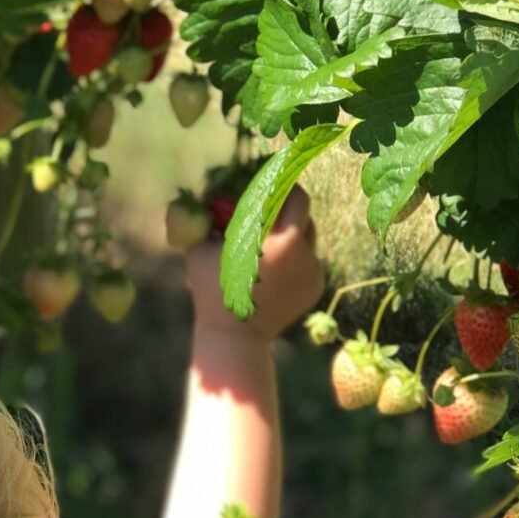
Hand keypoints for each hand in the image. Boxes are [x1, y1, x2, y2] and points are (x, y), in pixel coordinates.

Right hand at [185, 186, 322, 340]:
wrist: (235, 339)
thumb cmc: (212, 292)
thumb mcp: (201, 251)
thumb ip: (208, 219)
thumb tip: (210, 195)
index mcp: (279, 239)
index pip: (294, 196)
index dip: (284, 184)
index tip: (272, 179)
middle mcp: (303, 252)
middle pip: (304, 211)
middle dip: (288, 204)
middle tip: (271, 203)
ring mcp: (313, 270)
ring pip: (309, 235)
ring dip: (291, 229)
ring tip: (268, 239)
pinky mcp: (316, 285)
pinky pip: (309, 259)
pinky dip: (294, 256)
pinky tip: (273, 268)